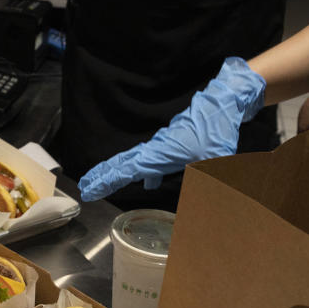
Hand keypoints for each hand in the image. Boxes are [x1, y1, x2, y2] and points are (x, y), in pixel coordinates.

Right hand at [78, 57, 265, 201]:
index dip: (108, 181)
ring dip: (118, 173)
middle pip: (123, 164)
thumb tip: (207, 204)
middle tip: (85, 188)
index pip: (128, 170)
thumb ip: (208, 181)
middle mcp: (156, 149)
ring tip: (105, 184)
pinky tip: (149, 183)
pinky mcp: (170, 144)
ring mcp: (162, 145)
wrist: (223, 103)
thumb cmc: (218, 130)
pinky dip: (141, 170)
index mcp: (160, 153)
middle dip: (103, 176)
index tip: (89, 190)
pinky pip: (149, 160)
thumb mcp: (216, 159)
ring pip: (133, 161)